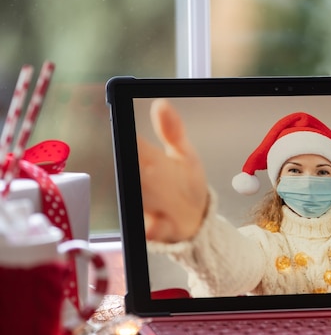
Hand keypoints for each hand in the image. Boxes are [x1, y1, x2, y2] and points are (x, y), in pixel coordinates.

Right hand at [138, 98, 208, 242]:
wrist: (196, 219)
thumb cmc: (186, 184)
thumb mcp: (184, 154)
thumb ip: (173, 131)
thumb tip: (161, 104)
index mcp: (148, 162)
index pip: (132, 146)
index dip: (129, 141)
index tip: (129, 136)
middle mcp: (142, 185)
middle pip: (132, 174)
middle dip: (138, 168)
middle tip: (146, 163)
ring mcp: (146, 208)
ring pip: (138, 200)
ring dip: (145, 196)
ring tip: (153, 184)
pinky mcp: (153, 230)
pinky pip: (149, 229)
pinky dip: (154, 227)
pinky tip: (159, 221)